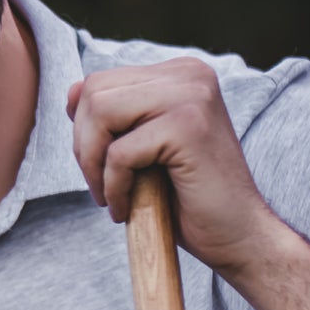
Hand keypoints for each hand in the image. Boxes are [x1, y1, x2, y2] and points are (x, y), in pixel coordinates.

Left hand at [66, 57, 279, 278]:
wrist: (237, 236)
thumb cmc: (187, 198)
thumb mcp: (141, 147)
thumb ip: (112, 116)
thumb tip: (72, 90)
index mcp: (180, 73)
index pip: (100, 82)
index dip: (85, 129)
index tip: (100, 166)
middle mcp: (189, 74)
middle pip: (95, 93)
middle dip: (84, 146)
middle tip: (101, 185)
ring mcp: (192, 95)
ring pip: (100, 114)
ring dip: (92, 165)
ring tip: (110, 196)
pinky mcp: (188, 127)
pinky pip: (118, 153)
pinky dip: (113, 187)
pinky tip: (126, 209)